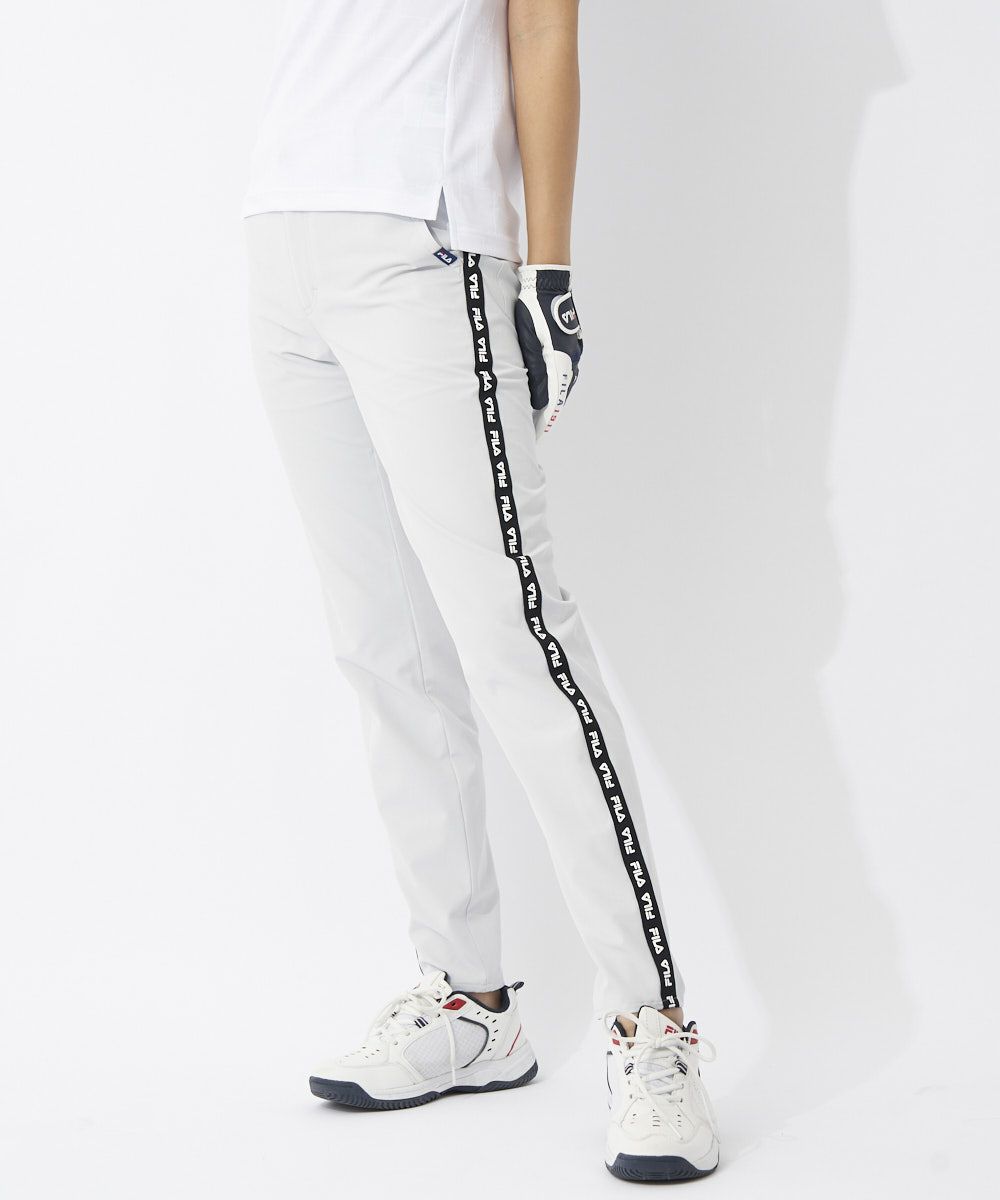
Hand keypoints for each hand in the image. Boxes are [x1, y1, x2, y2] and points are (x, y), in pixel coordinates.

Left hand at [514, 265, 582, 436]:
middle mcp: (570, 358)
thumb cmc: (532, 310)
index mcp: (559, 360)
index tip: (537, 432)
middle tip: (536, 426)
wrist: (549, 284)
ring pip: (563, 380)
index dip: (544, 417)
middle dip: (548, 409)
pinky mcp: (572, 343)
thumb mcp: (527, 340)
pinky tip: (548, 385)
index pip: (552, 398)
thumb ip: (533, 368)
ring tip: (541, 410)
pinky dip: (556, 380)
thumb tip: (537, 397)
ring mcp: (573, 350)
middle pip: (560, 392)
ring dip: (552, 395)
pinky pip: (565, 368)